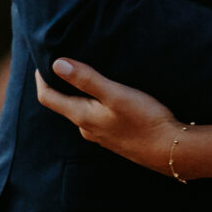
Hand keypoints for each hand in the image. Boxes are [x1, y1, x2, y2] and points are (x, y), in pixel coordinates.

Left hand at [33, 58, 185, 176]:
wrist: (171, 151)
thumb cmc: (144, 119)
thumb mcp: (115, 94)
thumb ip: (86, 79)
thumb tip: (56, 64)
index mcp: (82, 116)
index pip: (48, 98)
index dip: (41, 79)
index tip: (41, 60)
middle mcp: (86, 128)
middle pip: (63, 104)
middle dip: (60, 84)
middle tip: (64, 62)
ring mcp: (101, 136)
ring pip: (81, 111)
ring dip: (80, 94)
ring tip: (88, 75)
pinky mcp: (115, 138)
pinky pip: (96, 117)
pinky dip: (94, 103)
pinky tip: (108, 96)